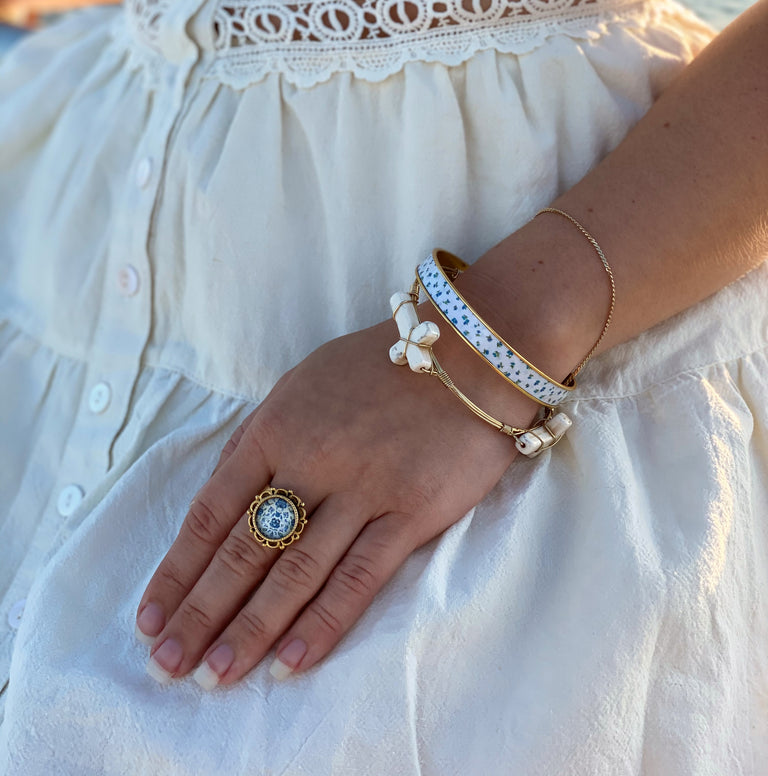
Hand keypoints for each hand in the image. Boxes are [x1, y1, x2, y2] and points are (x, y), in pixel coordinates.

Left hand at [135, 303, 540, 687]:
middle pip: (245, 550)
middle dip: (200, 613)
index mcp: (275, 427)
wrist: (469, 352)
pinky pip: (359, 577)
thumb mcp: (302, 384)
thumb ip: (259, 438)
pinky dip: (323, 624)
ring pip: (295, 572)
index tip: (150, 618)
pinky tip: (290, 663)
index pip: (212, 512)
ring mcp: (362, 489)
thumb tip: (220, 496)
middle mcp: (311, 461)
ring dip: (250, 629)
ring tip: (215, 676)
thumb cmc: (379, 367)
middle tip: (168, 666)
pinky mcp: (411, 512)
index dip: (177, 570)